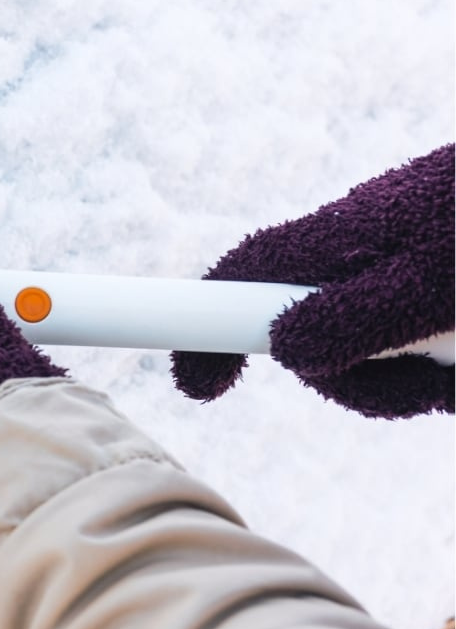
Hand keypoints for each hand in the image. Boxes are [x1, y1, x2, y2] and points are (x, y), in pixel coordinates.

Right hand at [172, 145, 453, 418]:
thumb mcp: (431, 285)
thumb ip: (353, 320)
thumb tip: (283, 349)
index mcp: (343, 236)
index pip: (244, 275)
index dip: (205, 327)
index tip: (198, 386)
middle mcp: (368, 251)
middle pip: (318, 334)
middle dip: (365, 380)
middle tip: (429, 391)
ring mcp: (411, 268)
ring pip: (384, 348)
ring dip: (427, 378)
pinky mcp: (444, 288)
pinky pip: (432, 344)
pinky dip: (454, 364)